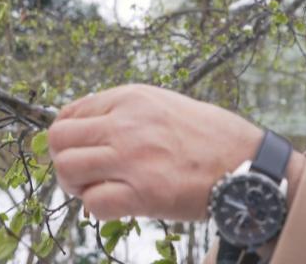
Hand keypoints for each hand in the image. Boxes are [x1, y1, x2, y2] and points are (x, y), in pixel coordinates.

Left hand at [48, 84, 264, 220]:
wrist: (247, 164)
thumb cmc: (208, 136)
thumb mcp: (162, 104)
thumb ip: (122, 111)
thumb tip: (84, 128)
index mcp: (130, 98)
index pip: (69, 113)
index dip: (67, 136)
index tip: (78, 150)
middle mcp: (126, 124)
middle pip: (58, 139)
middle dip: (64, 159)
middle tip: (84, 173)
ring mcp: (132, 158)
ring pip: (67, 168)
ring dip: (75, 184)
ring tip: (98, 188)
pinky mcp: (143, 193)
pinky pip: (92, 202)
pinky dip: (97, 207)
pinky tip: (117, 203)